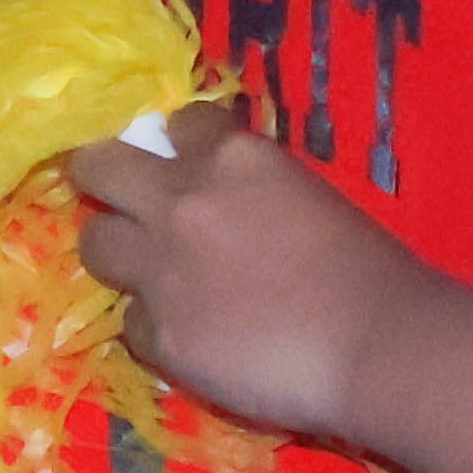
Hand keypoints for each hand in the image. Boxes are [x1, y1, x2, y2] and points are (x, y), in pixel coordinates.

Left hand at [65, 102, 439, 441]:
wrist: (377, 348)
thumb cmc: (369, 272)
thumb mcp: (308, 197)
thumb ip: (251, 189)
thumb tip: (222, 202)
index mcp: (233, 156)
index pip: (178, 124)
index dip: (179, 146)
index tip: (181, 163)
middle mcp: (183, 199)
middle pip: (98, 167)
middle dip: (99, 177)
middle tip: (111, 197)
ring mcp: (162, 268)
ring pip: (95, 244)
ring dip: (119, 255)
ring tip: (149, 276)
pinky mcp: (158, 332)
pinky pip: (130, 321)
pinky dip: (154, 327)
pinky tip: (193, 339)